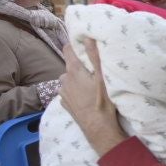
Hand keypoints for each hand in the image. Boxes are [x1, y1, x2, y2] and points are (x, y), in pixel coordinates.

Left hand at [60, 40, 125, 155]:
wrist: (97, 127)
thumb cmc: (102, 101)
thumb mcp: (102, 77)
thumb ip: (94, 57)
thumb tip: (87, 38)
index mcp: (73, 71)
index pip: (67, 50)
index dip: (73, 45)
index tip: (81, 44)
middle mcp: (64, 80)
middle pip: (69, 67)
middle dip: (78, 67)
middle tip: (92, 72)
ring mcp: (62, 93)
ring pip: (68, 81)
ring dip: (76, 81)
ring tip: (89, 87)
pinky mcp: (64, 104)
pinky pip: (68, 93)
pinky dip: (74, 93)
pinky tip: (84, 98)